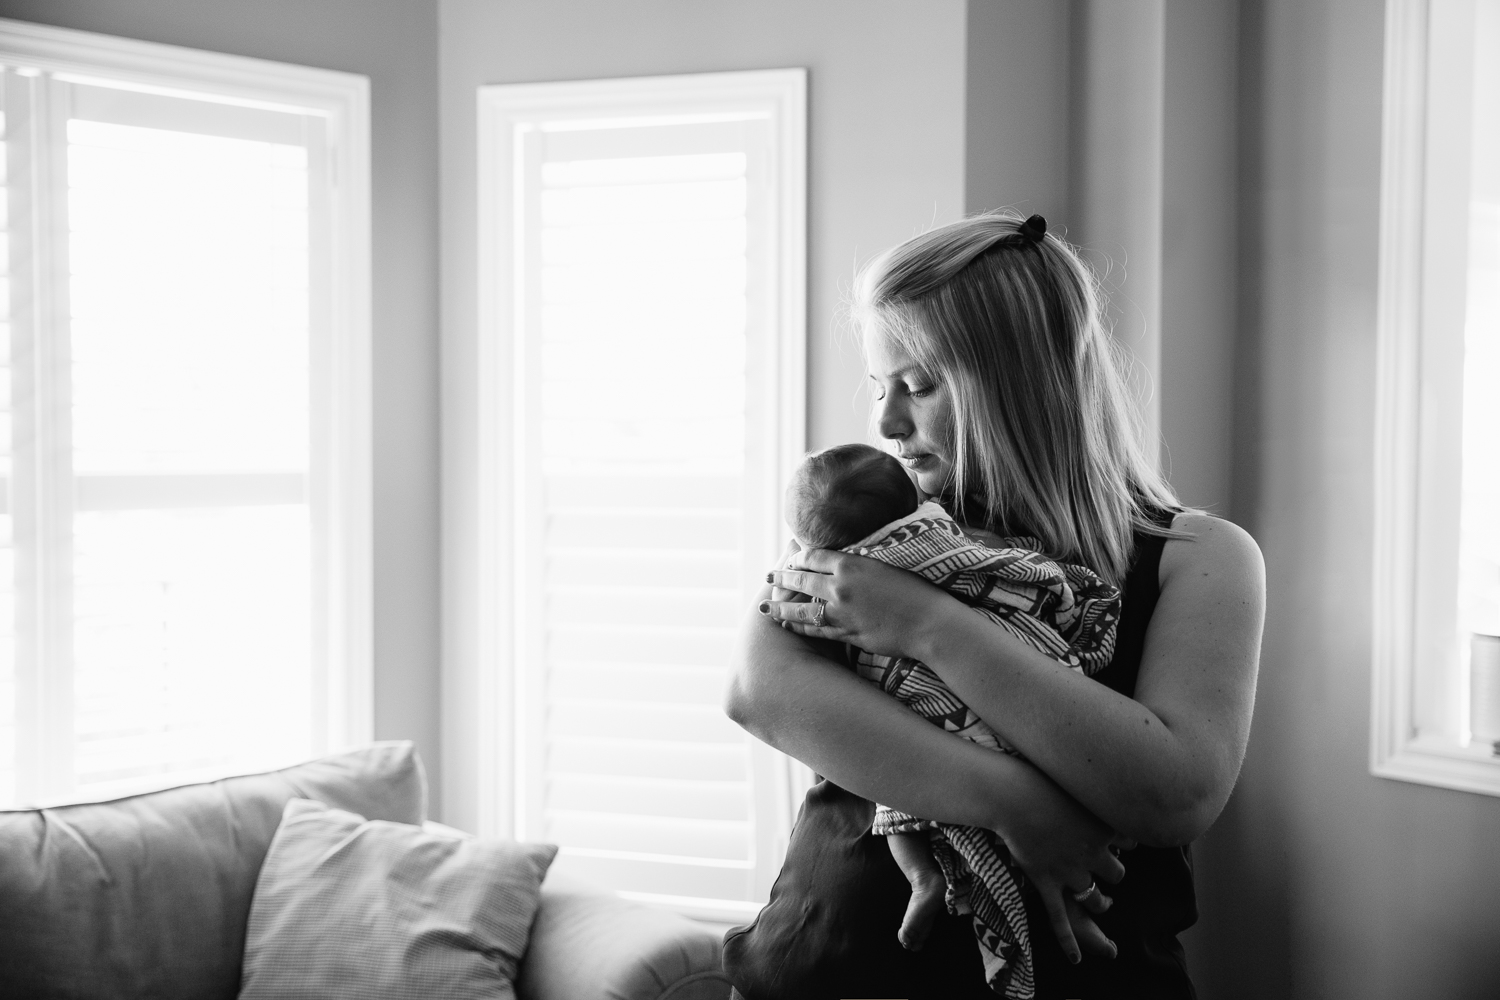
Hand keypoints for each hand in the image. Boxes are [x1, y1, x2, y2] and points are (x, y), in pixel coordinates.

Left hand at [761, 546, 953, 659]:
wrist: (931, 622)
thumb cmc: (917, 589)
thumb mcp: (888, 563)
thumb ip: (862, 561)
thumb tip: (845, 556)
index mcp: (851, 564)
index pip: (813, 556)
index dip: (797, 558)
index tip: (790, 559)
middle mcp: (840, 587)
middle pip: (800, 581)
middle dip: (780, 579)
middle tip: (768, 578)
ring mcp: (841, 613)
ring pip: (801, 611)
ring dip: (781, 610)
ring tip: (766, 610)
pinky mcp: (847, 634)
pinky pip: (816, 630)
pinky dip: (800, 628)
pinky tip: (790, 627)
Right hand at [997, 765, 1133, 964]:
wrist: (1011, 793)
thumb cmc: (1040, 775)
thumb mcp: (1077, 773)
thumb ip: (1098, 777)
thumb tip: (1119, 765)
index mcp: (1105, 826)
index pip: (1130, 842)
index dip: (1123, 840)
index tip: (1117, 834)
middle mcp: (1093, 853)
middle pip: (1117, 873)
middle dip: (1113, 872)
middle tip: (1106, 866)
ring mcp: (1070, 871)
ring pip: (1096, 897)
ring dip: (1100, 901)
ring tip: (1101, 902)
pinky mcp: (1046, 882)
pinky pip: (1060, 919)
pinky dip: (1068, 942)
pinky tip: (1075, 958)